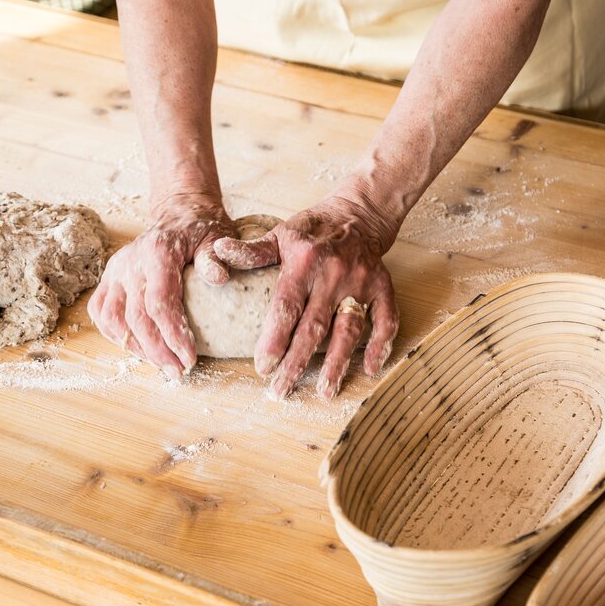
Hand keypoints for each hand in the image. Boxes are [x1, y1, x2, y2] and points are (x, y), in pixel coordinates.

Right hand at [88, 193, 233, 379]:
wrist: (180, 215)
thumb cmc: (202, 231)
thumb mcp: (218, 238)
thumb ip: (216, 257)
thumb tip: (219, 277)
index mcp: (157, 252)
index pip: (159, 303)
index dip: (173, 336)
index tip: (190, 359)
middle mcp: (130, 262)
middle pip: (135, 318)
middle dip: (157, 351)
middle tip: (178, 372)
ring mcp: (115, 271)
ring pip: (112, 319)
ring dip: (135, 347)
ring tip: (160, 364)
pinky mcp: (109, 278)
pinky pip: (101, 312)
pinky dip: (115, 334)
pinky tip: (138, 348)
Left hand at [214, 188, 399, 399]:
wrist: (358, 214)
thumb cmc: (312, 230)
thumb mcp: (280, 234)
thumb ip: (252, 251)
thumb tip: (218, 252)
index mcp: (304, 261)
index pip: (287, 306)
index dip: (275, 338)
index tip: (263, 367)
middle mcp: (334, 274)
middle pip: (314, 326)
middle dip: (297, 361)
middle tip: (281, 390)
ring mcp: (361, 283)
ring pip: (349, 329)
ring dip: (337, 363)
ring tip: (324, 391)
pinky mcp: (382, 288)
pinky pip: (386, 319)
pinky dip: (380, 344)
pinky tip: (370, 368)